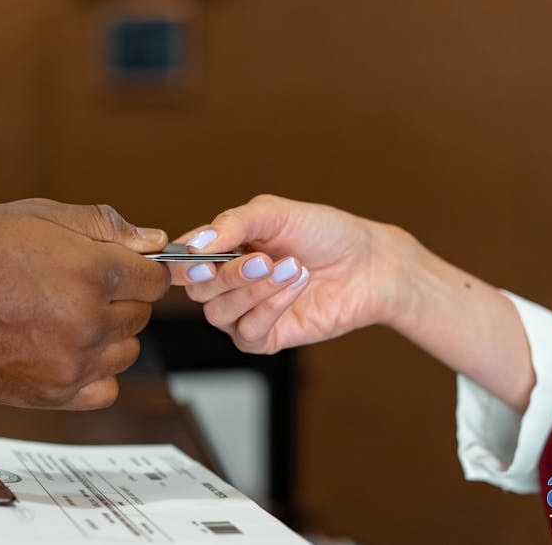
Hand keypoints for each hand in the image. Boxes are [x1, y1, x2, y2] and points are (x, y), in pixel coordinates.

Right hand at [0, 199, 170, 408]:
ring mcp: (71, 363)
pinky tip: (63, 350)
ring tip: (62, 316)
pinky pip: (105, 389)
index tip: (117, 265)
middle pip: (141, 313)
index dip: (139, 267)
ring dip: (108, 334)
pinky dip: (94, 372)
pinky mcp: (52, 395)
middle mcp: (87, 320)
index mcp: (90, 271)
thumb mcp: (34, 215)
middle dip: (119, 296)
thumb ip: (101, 225)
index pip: (155, 278)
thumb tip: (154, 240)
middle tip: (73, 285)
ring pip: (126, 351)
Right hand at [169, 194, 410, 353]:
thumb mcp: (275, 213)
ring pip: (218, 313)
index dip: (182, 261)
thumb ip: (232, 224)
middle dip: (228, 274)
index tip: (198, 256)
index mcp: (223, 250)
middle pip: (197, 290)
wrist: (369, 263)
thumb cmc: (324, 233)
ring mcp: (246, 312)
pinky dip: (269, 309)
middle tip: (263, 259)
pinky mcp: (267, 338)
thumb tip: (193, 245)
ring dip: (254, 290)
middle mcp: (228, 282)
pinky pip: (247, 333)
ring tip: (291, 269)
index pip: (182, 260)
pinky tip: (294, 289)